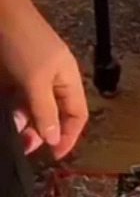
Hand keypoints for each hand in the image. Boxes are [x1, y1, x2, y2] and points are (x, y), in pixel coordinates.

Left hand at [0, 3, 87, 159]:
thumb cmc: (22, 42)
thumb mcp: (36, 80)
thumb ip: (45, 111)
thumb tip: (53, 139)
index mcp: (67, 80)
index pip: (76, 115)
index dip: (68, 136)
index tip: (54, 155)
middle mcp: (51, 81)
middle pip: (52, 115)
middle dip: (40, 132)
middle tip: (25, 147)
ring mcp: (29, 76)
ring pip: (30, 109)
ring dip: (22, 122)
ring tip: (12, 131)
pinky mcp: (10, 73)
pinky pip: (13, 98)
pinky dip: (10, 109)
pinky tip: (5, 116)